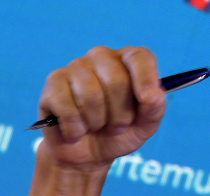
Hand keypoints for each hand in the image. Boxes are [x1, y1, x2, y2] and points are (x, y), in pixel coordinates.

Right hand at [35, 46, 165, 171]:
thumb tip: (154, 95)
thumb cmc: (121, 131)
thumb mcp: (146, 125)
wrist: (87, 154)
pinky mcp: (54, 82)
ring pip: (92, 95)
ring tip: (97, 126)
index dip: (146, 78)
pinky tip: (76, 130)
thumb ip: (155, 109)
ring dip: (98, 122)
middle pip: (117, 81)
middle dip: (120, 114)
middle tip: (117, 126)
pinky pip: (68, 108)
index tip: (148, 100)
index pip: (140, 57)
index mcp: (129, 60)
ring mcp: (77, 66)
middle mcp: (103, 56)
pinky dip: (76, 128)